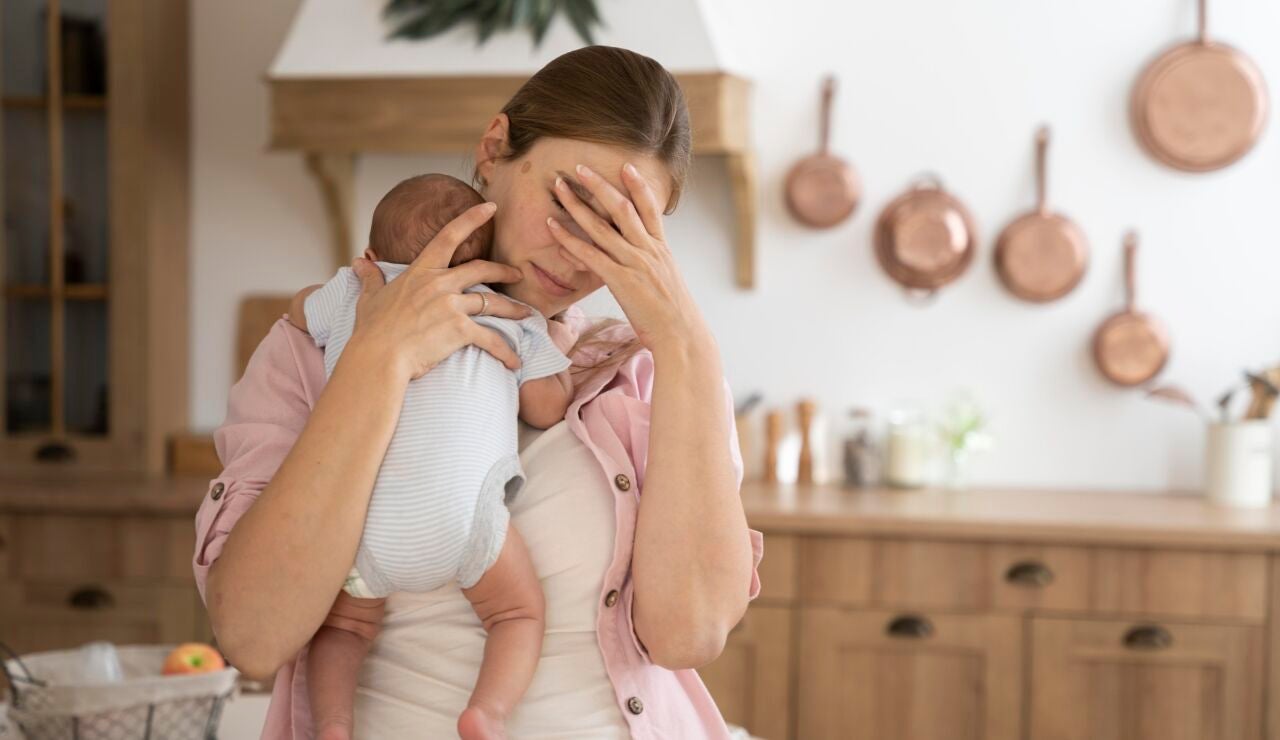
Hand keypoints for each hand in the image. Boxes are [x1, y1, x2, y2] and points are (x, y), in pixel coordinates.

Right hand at [347, 202, 531, 380]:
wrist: (377, 357)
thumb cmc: (372, 331)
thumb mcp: (369, 298)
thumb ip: (370, 278)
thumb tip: (359, 262)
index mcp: (421, 271)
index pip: (449, 236)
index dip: (472, 218)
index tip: (491, 207)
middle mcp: (440, 283)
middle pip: (482, 270)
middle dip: (504, 270)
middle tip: (518, 273)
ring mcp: (452, 305)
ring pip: (493, 303)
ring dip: (513, 309)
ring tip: (526, 314)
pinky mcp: (460, 329)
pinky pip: (491, 339)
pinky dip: (506, 351)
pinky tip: (515, 361)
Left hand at [545, 163, 712, 354]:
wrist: (682, 335)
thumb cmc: (673, 315)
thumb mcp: (666, 282)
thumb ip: (651, 265)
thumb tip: (638, 258)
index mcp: (661, 249)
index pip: (650, 209)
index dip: (638, 186)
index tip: (625, 166)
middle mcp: (648, 251)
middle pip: (622, 208)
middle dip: (600, 185)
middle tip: (580, 167)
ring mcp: (635, 264)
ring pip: (602, 226)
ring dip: (577, 204)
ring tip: (560, 187)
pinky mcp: (621, 280)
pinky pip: (590, 254)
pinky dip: (569, 238)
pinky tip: (553, 226)